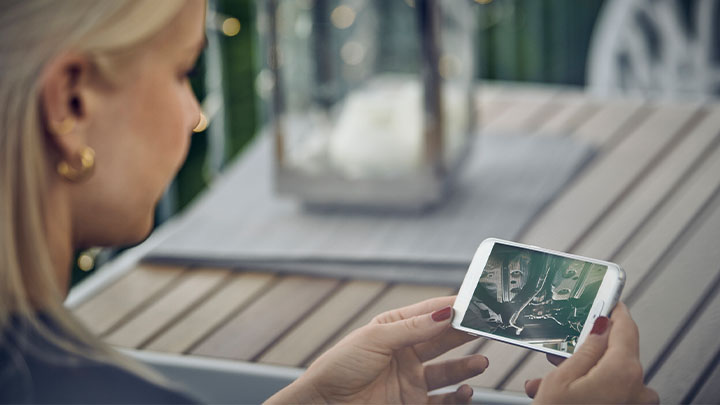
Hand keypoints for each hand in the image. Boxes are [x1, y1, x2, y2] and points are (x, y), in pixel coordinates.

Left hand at [266, 296, 487, 403]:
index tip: (479, 303)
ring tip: (481, 362)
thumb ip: (412, 328)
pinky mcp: (412, 402)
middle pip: (444, 339)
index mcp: (395, 327)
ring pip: (448, 370)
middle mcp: (406, 351)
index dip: (455, 307)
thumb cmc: (340, 365)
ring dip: (466, 366)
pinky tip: (466, 391)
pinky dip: (458, 396)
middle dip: (467, 333)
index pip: (431, 312)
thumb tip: (445, 312)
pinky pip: (443, 400)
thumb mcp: (375, 338)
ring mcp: (411, 378)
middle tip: (490, 329)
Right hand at [524, 302, 658, 403]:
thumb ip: (586, 347)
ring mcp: (634, 404)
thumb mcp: (563, 378)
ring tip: (546, 380)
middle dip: (584, 350)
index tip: (607, 300)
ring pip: (609, 375)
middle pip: (616, 353)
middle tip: (559, 350)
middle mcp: (637, 388)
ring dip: (579, 373)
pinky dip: (586, 391)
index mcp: (624, 370)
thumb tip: (600, 326)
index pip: (627, 327)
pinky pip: (610, 395)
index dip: (615, 310)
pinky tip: (558, 395)